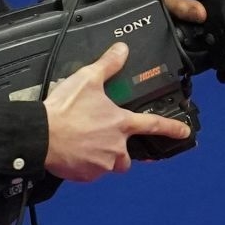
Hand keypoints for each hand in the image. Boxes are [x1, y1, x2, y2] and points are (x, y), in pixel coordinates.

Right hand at [43, 43, 192, 179]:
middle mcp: (116, 146)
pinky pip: (91, 173)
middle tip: (107, 141)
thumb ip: (107, 65)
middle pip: (129, 156)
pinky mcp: (85, 175)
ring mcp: (101, 163)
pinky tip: (74, 154)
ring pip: (110, 165)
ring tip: (85, 145)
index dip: (173, 128)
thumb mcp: (87, 80)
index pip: (155, 125)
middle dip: (123, 151)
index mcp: (121, 124)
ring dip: (103, 158)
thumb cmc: (64, 110)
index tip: (185, 133)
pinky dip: (85, 166)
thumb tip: (121, 50)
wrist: (39, 136)